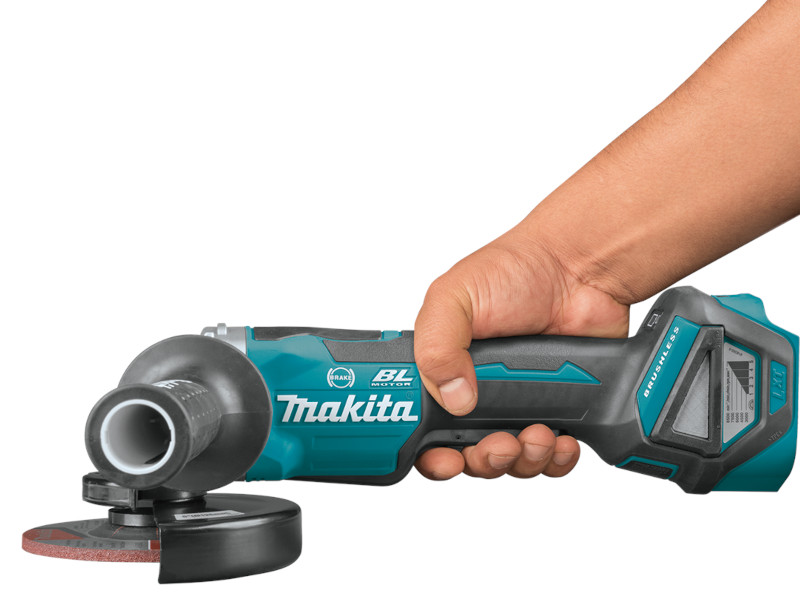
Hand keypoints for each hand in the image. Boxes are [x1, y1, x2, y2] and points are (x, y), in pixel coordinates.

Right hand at [413, 228, 629, 479]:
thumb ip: (436, 345)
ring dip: (522, 460)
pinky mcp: (560, 410)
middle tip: (497, 444)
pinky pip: (554, 457)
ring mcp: (520, 404)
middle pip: (469, 456)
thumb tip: (452, 399)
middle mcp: (478, 393)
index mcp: (444, 371)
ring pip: (512, 462)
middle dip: (483, 461)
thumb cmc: (513, 271)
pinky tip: (561, 440)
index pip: (425, 430)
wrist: (580, 268)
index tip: (447, 459)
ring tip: (536, 434)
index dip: (432, 455)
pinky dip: (557, 459)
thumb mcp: (453, 296)